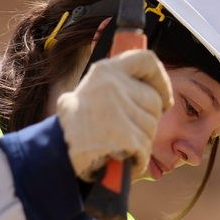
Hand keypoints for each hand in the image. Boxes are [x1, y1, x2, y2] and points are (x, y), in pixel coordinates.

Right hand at [57, 49, 173, 181]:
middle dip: (148, 120)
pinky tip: (119, 160)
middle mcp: (114, 85)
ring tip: (117, 146)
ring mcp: (120, 110)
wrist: (55, 151)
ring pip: (151, 127)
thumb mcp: (93, 91)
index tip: (164, 98)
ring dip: (140, 142)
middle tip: (128, 132)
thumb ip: (119, 85)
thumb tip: (154, 89)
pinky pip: (145, 149)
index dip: (161, 79)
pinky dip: (137, 159)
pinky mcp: (125, 136)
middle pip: (154, 101)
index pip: (146, 60)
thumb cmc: (76, 125)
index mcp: (106, 70)